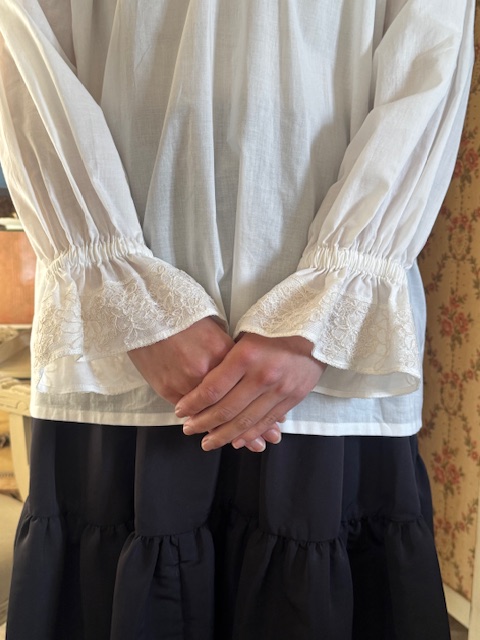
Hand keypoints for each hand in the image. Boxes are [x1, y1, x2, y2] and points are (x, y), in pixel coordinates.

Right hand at [128, 318, 281, 451]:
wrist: (152, 312)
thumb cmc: (189, 319)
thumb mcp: (221, 334)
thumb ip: (236, 359)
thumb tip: (254, 387)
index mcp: (230, 354)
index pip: (251, 393)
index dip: (263, 415)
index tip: (272, 429)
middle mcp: (212, 370)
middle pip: (234, 410)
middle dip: (248, 431)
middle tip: (258, 444)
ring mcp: (188, 381)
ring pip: (211, 416)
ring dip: (222, 432)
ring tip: (237, 442)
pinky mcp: (169, 387)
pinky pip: (189, 412)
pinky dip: (199, 421)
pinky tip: (207, 427)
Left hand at [175, 333, 325, 450]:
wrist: (319, 326)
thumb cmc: (277, 324)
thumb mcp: (247, 332)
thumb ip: (229, 357)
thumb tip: (206, 381)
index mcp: (246, 355)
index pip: (212, 388)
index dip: (193, 403)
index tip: (181, 410)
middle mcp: (262, 375)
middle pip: (226, 409)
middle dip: (203, 423)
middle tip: (189, 430)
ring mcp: (279, 389)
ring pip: (246, 422)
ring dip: (224, 435)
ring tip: (208, 442)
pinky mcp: (293, 398)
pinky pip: (266, 421)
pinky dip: (250, 434)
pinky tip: (236, 440)